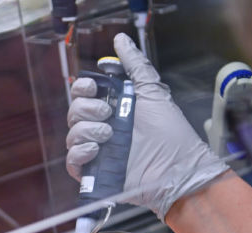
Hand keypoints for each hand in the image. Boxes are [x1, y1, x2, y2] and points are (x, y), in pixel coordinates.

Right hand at [66, 33, 229, 220]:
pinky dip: (79, 153)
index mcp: (115, 109)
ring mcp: (100, 152)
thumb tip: (120, 40)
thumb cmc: (171, 133)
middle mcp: (104, 128)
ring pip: (72, 134)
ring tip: (109, 134)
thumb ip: (135, 65)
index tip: (93, 87)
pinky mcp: (97, 173)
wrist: (179, 169)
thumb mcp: (153, 92)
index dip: (83, 88)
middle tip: (108, 113)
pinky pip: (73, 161)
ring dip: (86, 130)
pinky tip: (97, 150)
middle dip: (86, 108)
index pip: (84, 94)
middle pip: (75, 112)